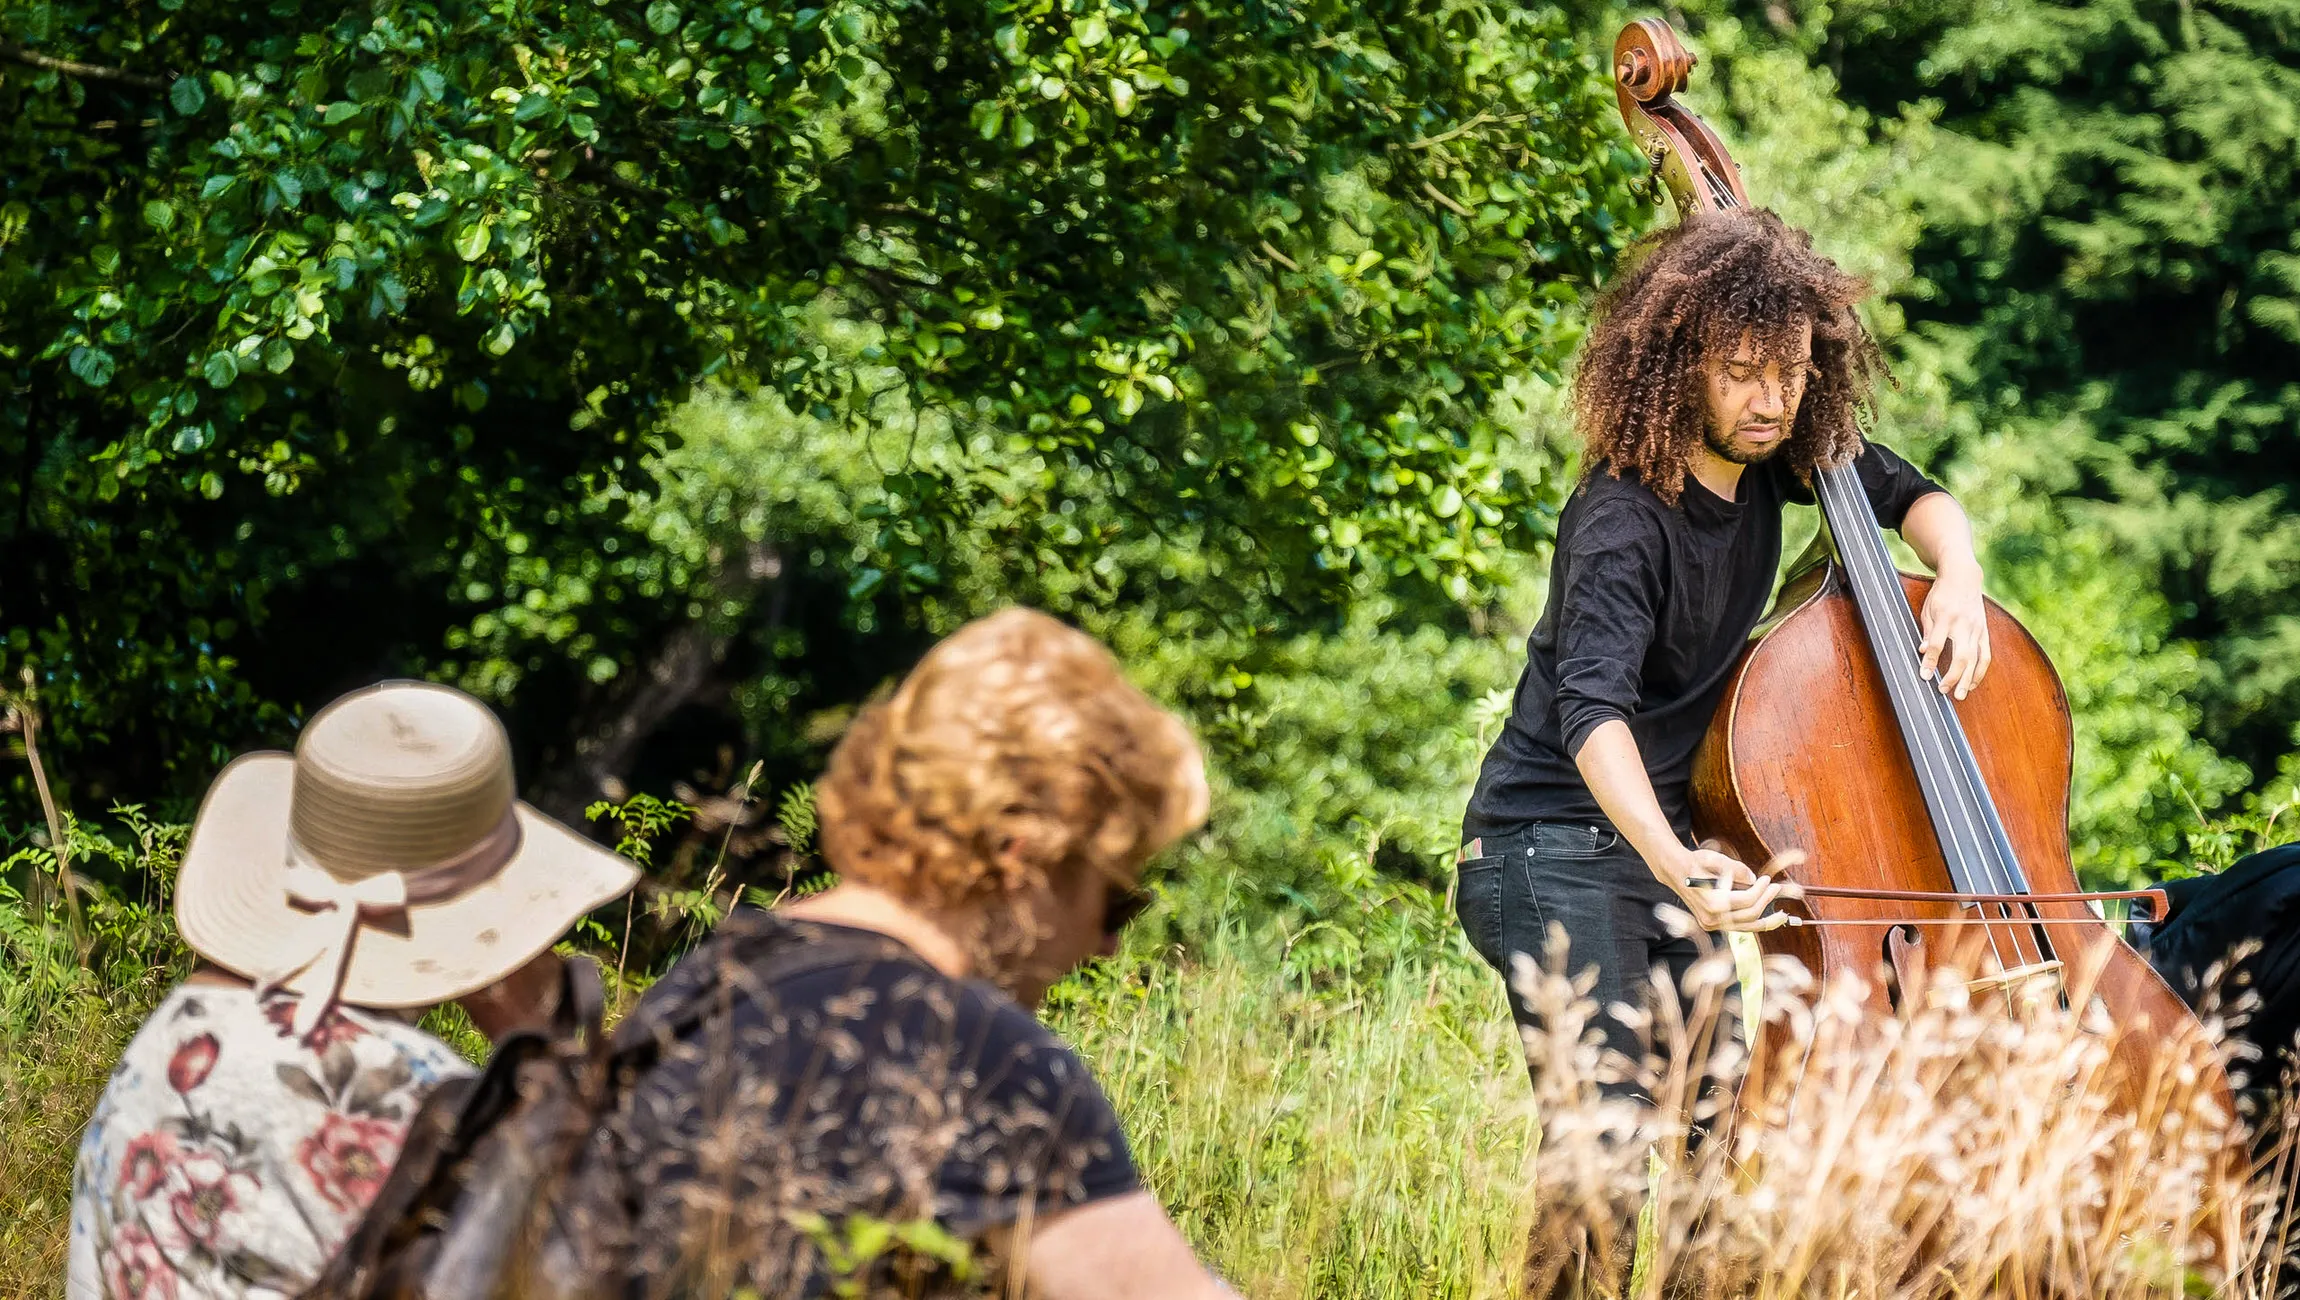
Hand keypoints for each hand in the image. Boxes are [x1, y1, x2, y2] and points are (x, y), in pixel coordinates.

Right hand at [1662, 845, 1805, 932]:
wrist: (1675, 871)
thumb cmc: (1694, 862)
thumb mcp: (1715, 860)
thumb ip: (1736, 869)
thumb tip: (1753, 879)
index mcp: (1712, 903)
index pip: (1746, 901)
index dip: (1762, 891)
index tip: (1768, 880)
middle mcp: (1711, 918)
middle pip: (1749, 916)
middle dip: (1766, 902)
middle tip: (1776, 889)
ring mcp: (1711, 924)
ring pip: (1745, 927)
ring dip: (1765, 921)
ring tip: (1782, 916)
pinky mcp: (1712, 924)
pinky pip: (1738, 927)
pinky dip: (1753, 922)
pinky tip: (1766, 918)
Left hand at [1918, 561, 1990, 699]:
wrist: (1964, 577)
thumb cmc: (1941, 594)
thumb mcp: (1927, 609)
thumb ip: (1927, 631)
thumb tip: (1924, 652)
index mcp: (1946, 617)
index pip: (1938, 643)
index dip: (1931, 661)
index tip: (1924, 676)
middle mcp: (1964, 624)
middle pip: (1961, 655)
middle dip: (1953, 675)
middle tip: (1942, 690)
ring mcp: (1977, 629)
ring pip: (1976, 658)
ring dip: (1968, 679)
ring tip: (1959, 695)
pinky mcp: (1985, 632)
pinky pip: (1985, 655)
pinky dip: (1980, 671)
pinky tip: (1972, 683)